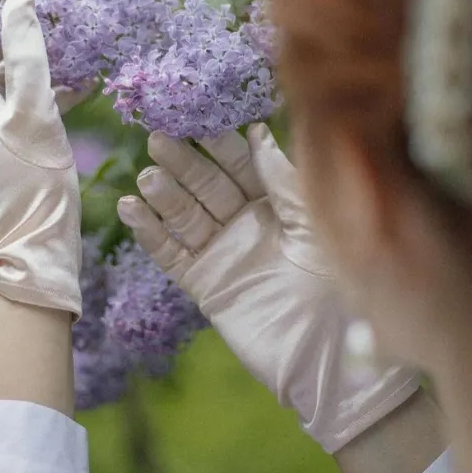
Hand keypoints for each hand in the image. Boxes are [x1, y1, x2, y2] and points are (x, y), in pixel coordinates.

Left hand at [0, 0, 81, 315]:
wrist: (38, 246)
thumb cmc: (35, 179)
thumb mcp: (35, 111)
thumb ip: (28, 56)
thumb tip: (19, 6)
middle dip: (15, 38)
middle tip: (49, 15)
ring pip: (5, 88)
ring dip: (37, 68)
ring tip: (75, 50)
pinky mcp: (1, 155)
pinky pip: (17, 113)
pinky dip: (42, 97)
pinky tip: (80, 88)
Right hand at [117, 125, 419, 452]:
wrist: (334, 356)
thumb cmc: (341, 285)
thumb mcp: (315, 223)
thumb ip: (283, 182)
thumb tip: (258, 134)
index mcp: (279, 202)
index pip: (242, 163)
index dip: (220, 142)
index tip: (196, 116)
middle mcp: (248, 222)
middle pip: (208, 184)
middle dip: (184, 161)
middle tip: (158, 137)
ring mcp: (224, 252)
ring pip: (186, 214)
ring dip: (164, 193)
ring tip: (147, 175)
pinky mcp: (206, 284)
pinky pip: (171, 253)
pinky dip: (149, 232)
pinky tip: (130, 208)